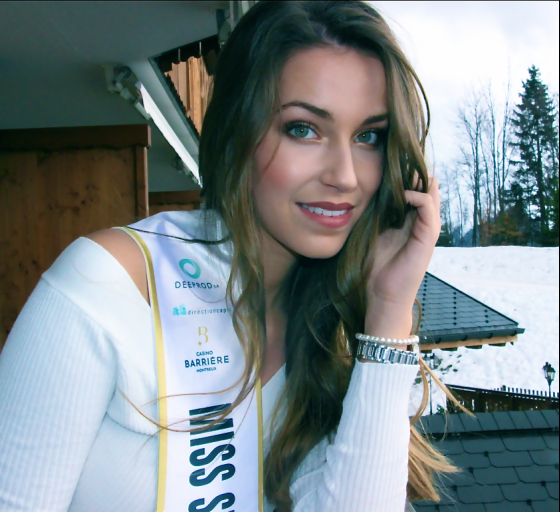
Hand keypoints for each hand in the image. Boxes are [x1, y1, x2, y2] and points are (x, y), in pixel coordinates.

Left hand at [364, 177, 440, 340]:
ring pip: (430, 191)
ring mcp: (427, 229)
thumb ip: (373, 213)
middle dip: (411, 171)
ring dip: (416, 180)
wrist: (381, 296)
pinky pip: (428, 207)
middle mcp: (421, 221)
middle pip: (425, 185)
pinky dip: (417, 196)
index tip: (388, 161)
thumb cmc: (373, 267)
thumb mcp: (370, 232)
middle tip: (395, 160)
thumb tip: (361, 190)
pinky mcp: (428, 238)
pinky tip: (402, 194)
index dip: (404, 172)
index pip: (414, 186)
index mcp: (409, 219)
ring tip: (401, 172)